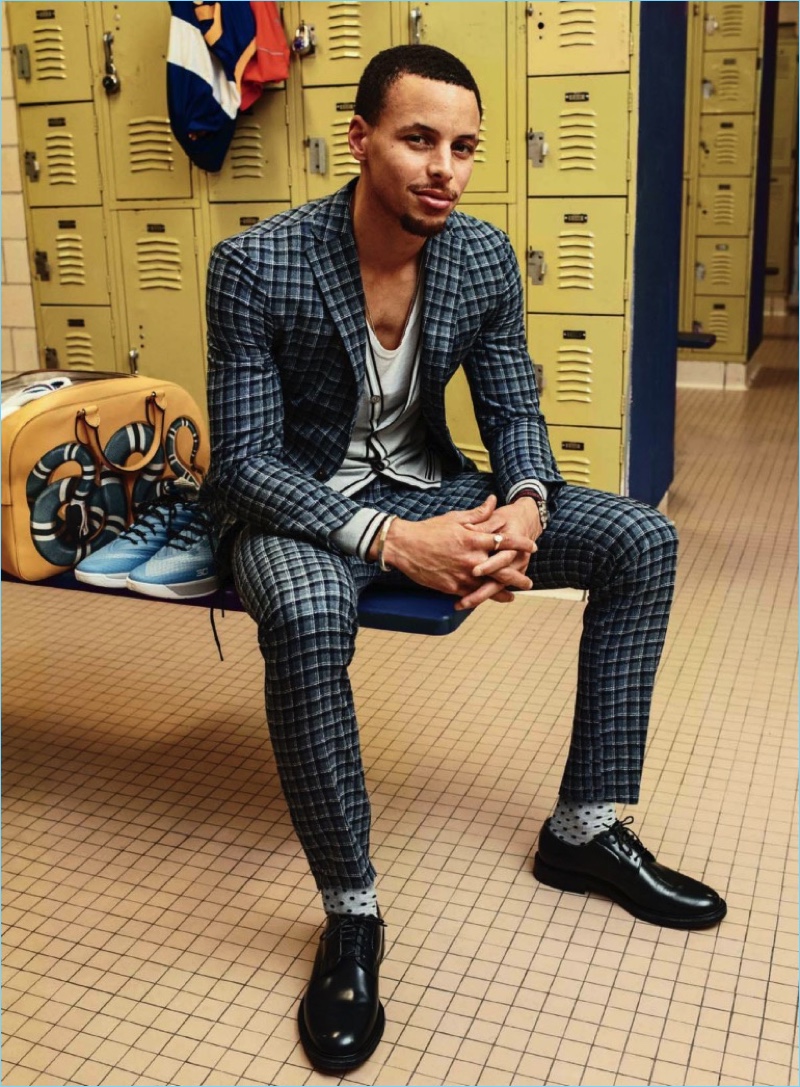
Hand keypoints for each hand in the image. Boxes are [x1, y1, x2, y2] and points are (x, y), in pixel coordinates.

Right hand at [378, 495, 535, 607]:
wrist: (404, 546)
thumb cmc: (429, 530)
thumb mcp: (455, 518)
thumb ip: (478, 514)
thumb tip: (494, 501)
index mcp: (474, 540)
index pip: (506, 542)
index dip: (522, 544)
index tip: (533, 547)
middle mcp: (472, 560)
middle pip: (503, 570)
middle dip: (518, 576)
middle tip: (529, 581)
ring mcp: (463, 576)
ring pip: (489, 586)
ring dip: (504, 591)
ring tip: (514, 594)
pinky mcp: (453, 587)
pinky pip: (472, 595)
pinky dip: (483, 597)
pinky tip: (491, 599)